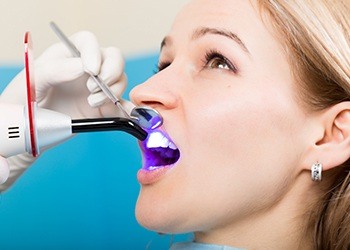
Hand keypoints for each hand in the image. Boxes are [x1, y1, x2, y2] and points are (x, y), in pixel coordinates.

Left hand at [0, 31, 132, 190]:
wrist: (29, 132)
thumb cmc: (24, 102)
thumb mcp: (30, 81)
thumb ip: (54, 70)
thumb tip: (82, 67)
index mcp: (66, 55)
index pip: (88, 42)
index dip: (94, 52)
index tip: (90, 70)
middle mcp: (86, 69)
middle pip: (113, 57)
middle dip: (111, 71)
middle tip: (93, 88)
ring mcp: (97, 88)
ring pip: (121, 79)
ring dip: (113, 91)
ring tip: (92, 104)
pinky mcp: (104, 108)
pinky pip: (122, 104)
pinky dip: (127, 108)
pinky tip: (124, 114)